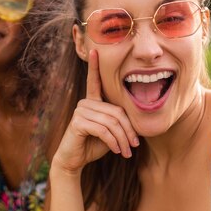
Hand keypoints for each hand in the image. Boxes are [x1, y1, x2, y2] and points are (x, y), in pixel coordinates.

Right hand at [52, 50, 138, 174]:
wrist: (74, 160)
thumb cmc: (94, 145)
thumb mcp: (111, 132)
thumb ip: (119, 122)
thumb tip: (136, 122)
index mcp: (93, 101)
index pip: (94, 81)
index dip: (95, 66)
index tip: (96, 50)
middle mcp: (85, 102)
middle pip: (116, 112)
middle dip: (128, 131)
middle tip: (134, 146)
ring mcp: (80, 111)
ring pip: (111, 122)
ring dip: (122, 140)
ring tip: (126, 152)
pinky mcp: (78, 122)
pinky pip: (103, 130)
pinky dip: (113, 142)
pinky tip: (116, 151)